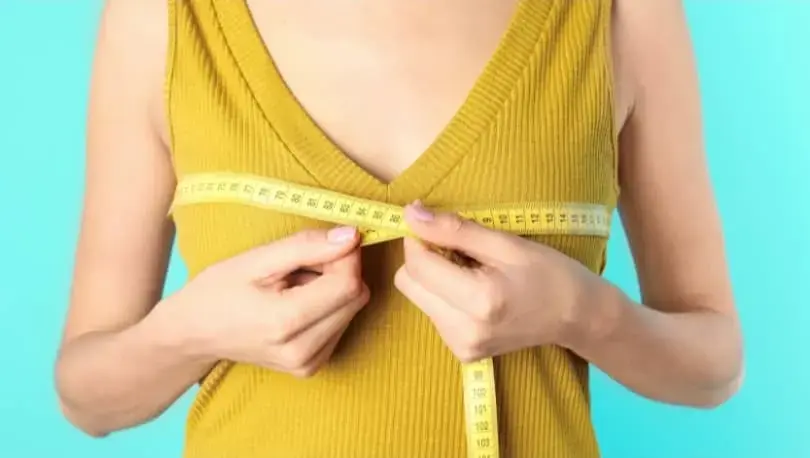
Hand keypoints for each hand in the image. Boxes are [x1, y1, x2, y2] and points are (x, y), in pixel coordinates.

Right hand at [155, 226, 369, 376]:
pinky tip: (297, 304)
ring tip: (295, 286)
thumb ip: (307, 246)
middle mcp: (302, 351)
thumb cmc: (219, 290)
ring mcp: (308, 364)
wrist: (193, 334)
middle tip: (304, 263)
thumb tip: (352, 236)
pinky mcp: (311, 368)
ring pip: (352, 310)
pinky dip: (327, 307)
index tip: (324, 242)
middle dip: (339, 271)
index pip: (349, 284)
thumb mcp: (257, 259)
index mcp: (286, 322)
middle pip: (356, 298)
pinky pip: (341, 325)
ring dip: (333, 289)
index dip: (345, 256)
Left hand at [394, 202, 596, 361]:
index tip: (436, 225)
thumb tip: (410, 213)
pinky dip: (444, 295)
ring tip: (471, 272)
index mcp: (478, 301)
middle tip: (458, 249)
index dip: (419, 238)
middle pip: (408, 283)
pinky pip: (432, 312)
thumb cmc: (547, 272)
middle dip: (424, 259)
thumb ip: (453, 229)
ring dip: (434, 277)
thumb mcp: (504, 243)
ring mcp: (461, 346)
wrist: (575, 316)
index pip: (417, 265)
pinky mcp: (461, 352)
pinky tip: (473, 291)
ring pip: (417, 297)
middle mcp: (463, 331)